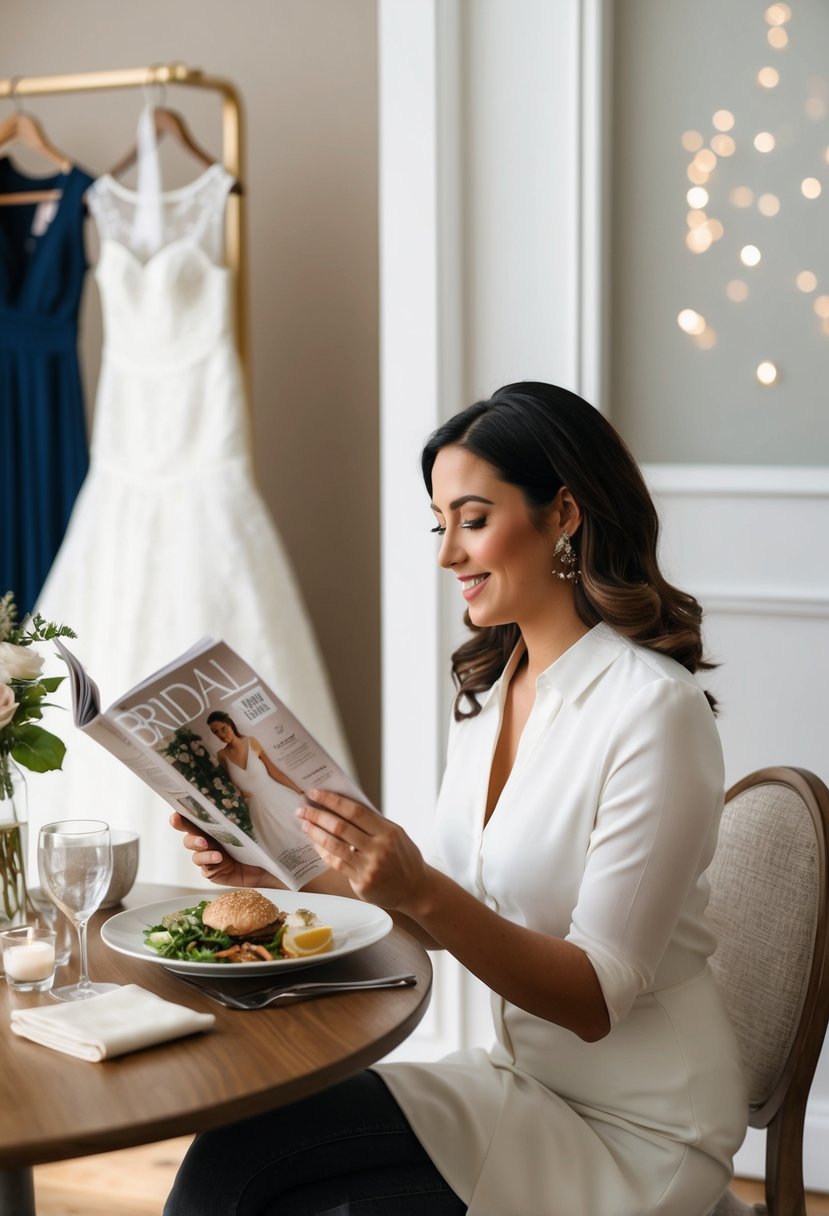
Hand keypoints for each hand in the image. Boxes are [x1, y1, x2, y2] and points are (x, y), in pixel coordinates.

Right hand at [168, 812, 276, 888]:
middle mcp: (207, 840)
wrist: (270, 864)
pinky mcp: (214, 872)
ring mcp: (209, 857)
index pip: (193, 816)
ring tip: (208, 845)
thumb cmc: (261, 839)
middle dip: (184, 828)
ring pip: (195, 852)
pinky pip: (206, 868)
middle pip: (188, 833)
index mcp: (213, 825)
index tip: (177, 811)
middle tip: (185, 824)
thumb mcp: (252, 821)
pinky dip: (209, 862)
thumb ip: (244, 808)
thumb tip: (246, 786)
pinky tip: (219, 859)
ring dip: (199, 847)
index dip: (182, 813)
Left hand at [295, 790, 429, 912]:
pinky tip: (315, 844)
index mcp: (388, 831)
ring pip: (335, 846)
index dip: (332, 801)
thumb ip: (373, 823)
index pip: (355, 811)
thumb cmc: (404, 857)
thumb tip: (343, 806)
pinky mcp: (362, 883)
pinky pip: (337, 864)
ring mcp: (369, 867)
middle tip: (301, 809)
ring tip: (304, 825)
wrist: (416, 889)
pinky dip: (323, 852)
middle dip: (317, 816)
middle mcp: (379, 848)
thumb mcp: (396, 835)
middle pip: (341, 827)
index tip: (315, 794)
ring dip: (315, 833)